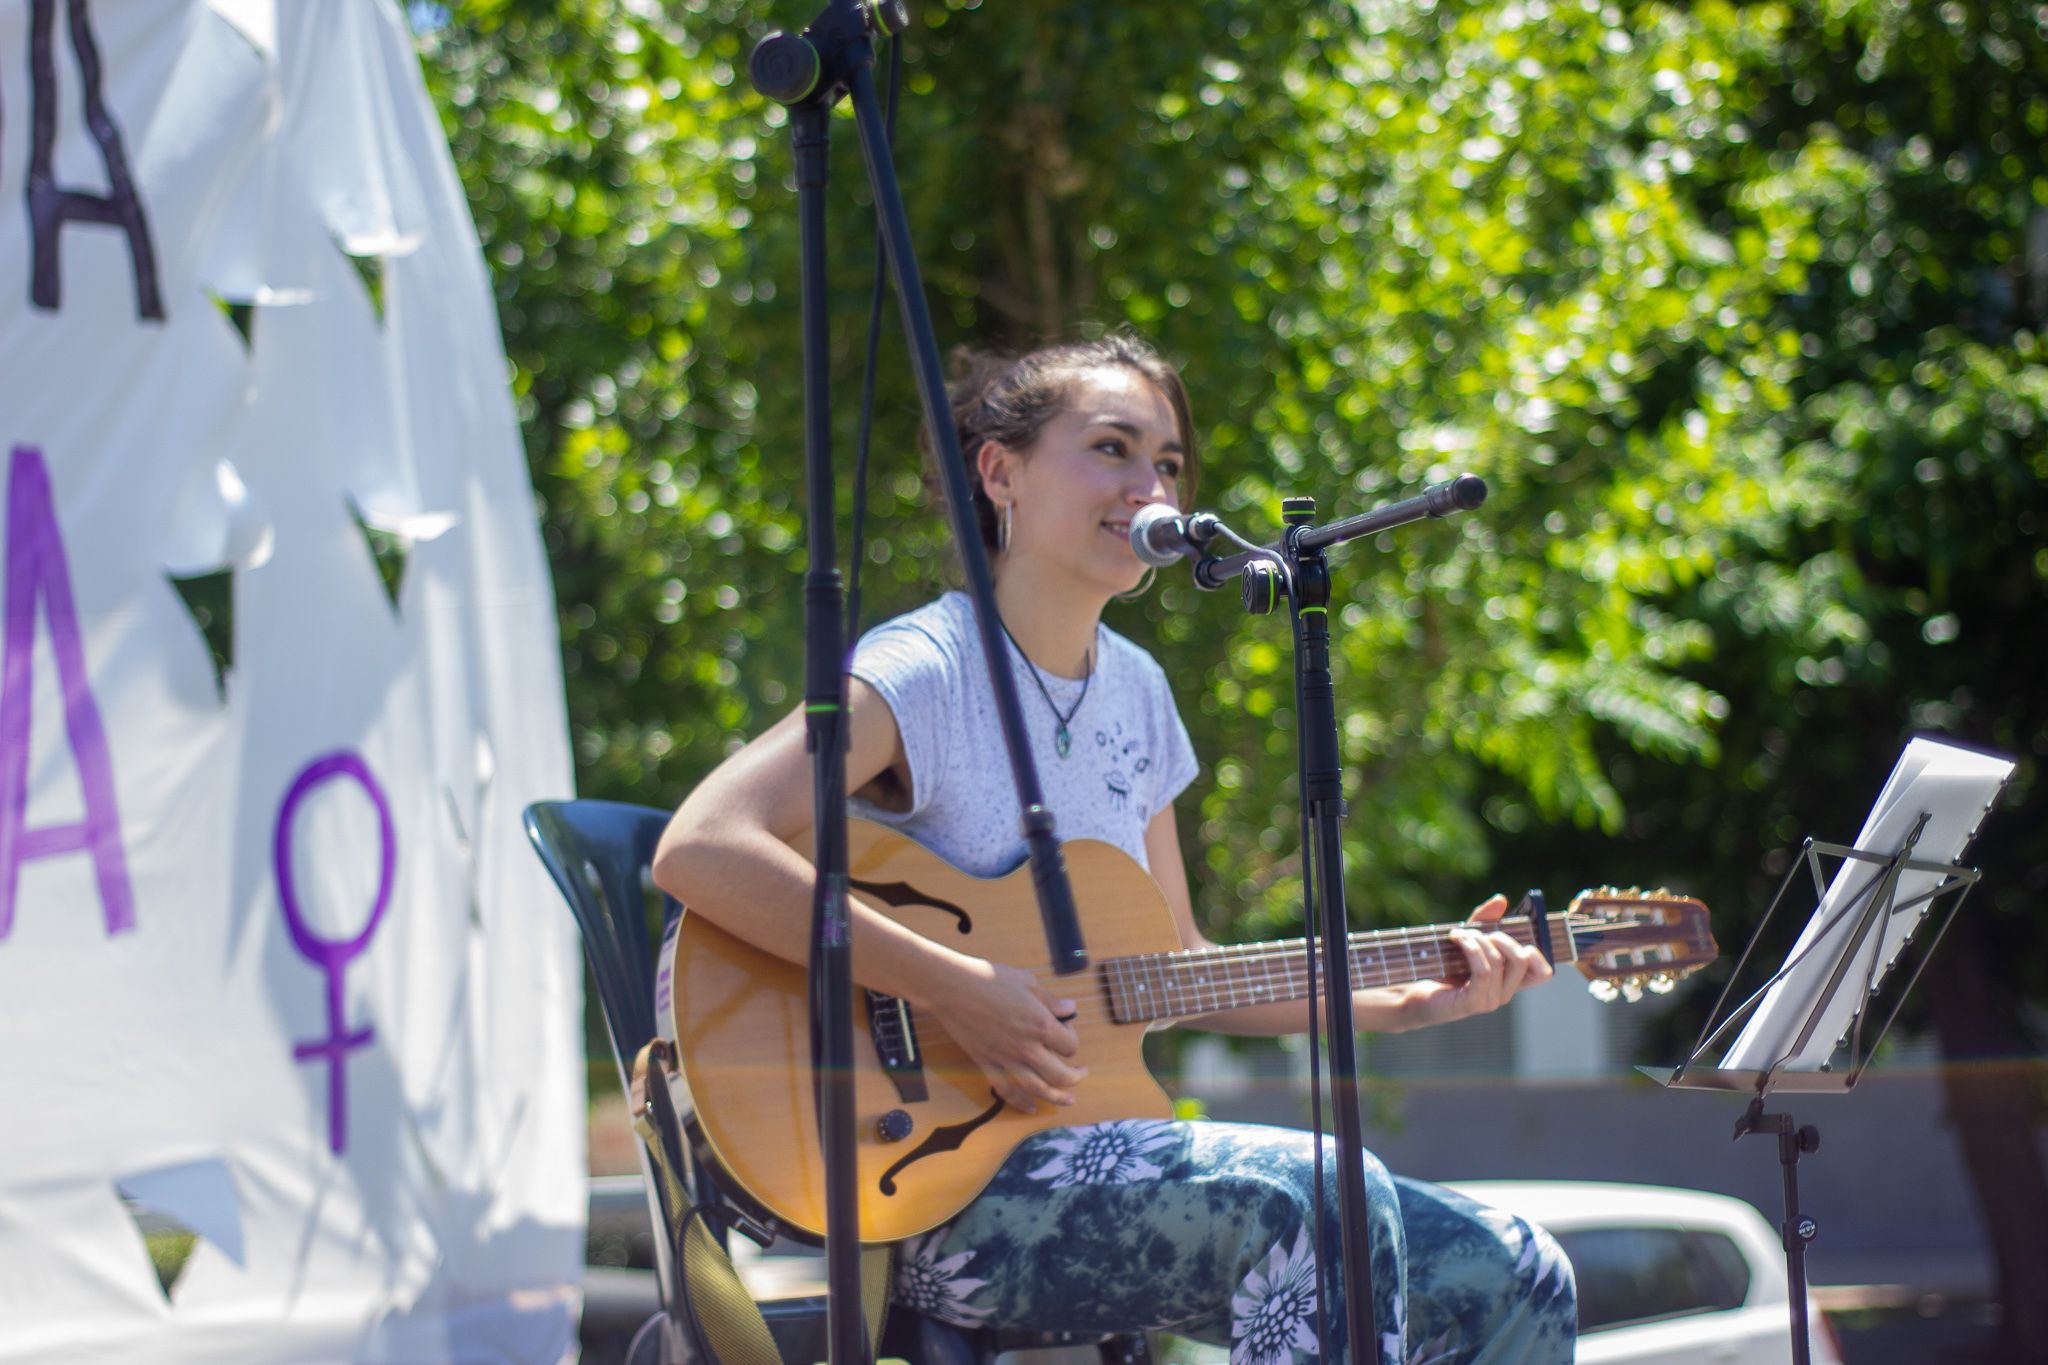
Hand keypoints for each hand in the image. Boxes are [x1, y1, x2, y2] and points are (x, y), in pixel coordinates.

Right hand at [924, 956, 1085, 1112]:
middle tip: (1080, 1074)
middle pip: (1060, 1075)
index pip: (1069, 1045)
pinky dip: (1020, 1103)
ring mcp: (1006, 1059)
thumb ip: (1050, 1001)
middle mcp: (1026, 1047)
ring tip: (1067, 1100)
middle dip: (1075, 1078)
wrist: (953, 987)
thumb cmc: (990, 978)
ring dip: (1055, 1098)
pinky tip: (1030, 1107)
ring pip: (1037, 1088)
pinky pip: (1006, 1090)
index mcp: (1040, 1025)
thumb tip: (1069, 1009)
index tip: (1065, 1030)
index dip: (1072, 1039)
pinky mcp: (987, 1064)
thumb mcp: (1027, 982)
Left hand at [1392, 894, 1554, 1030]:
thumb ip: (1485, 921)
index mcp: (1509, 981)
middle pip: (1523, 959)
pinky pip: (1483, 970)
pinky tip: (1456, 938)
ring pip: (1499, 961)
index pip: (1542, 972)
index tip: (1509, 932)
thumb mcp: (1467, 940)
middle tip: (1478, 932)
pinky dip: (1470, 948)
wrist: (1415, 993)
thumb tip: (1501, 900)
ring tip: (1458, 933)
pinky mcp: (1474, 1002)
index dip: (1536, 950)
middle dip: (1501, 937)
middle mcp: (1504, 993)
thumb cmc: (1442, 967)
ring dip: (1478, 939)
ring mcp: (1491, 1000)